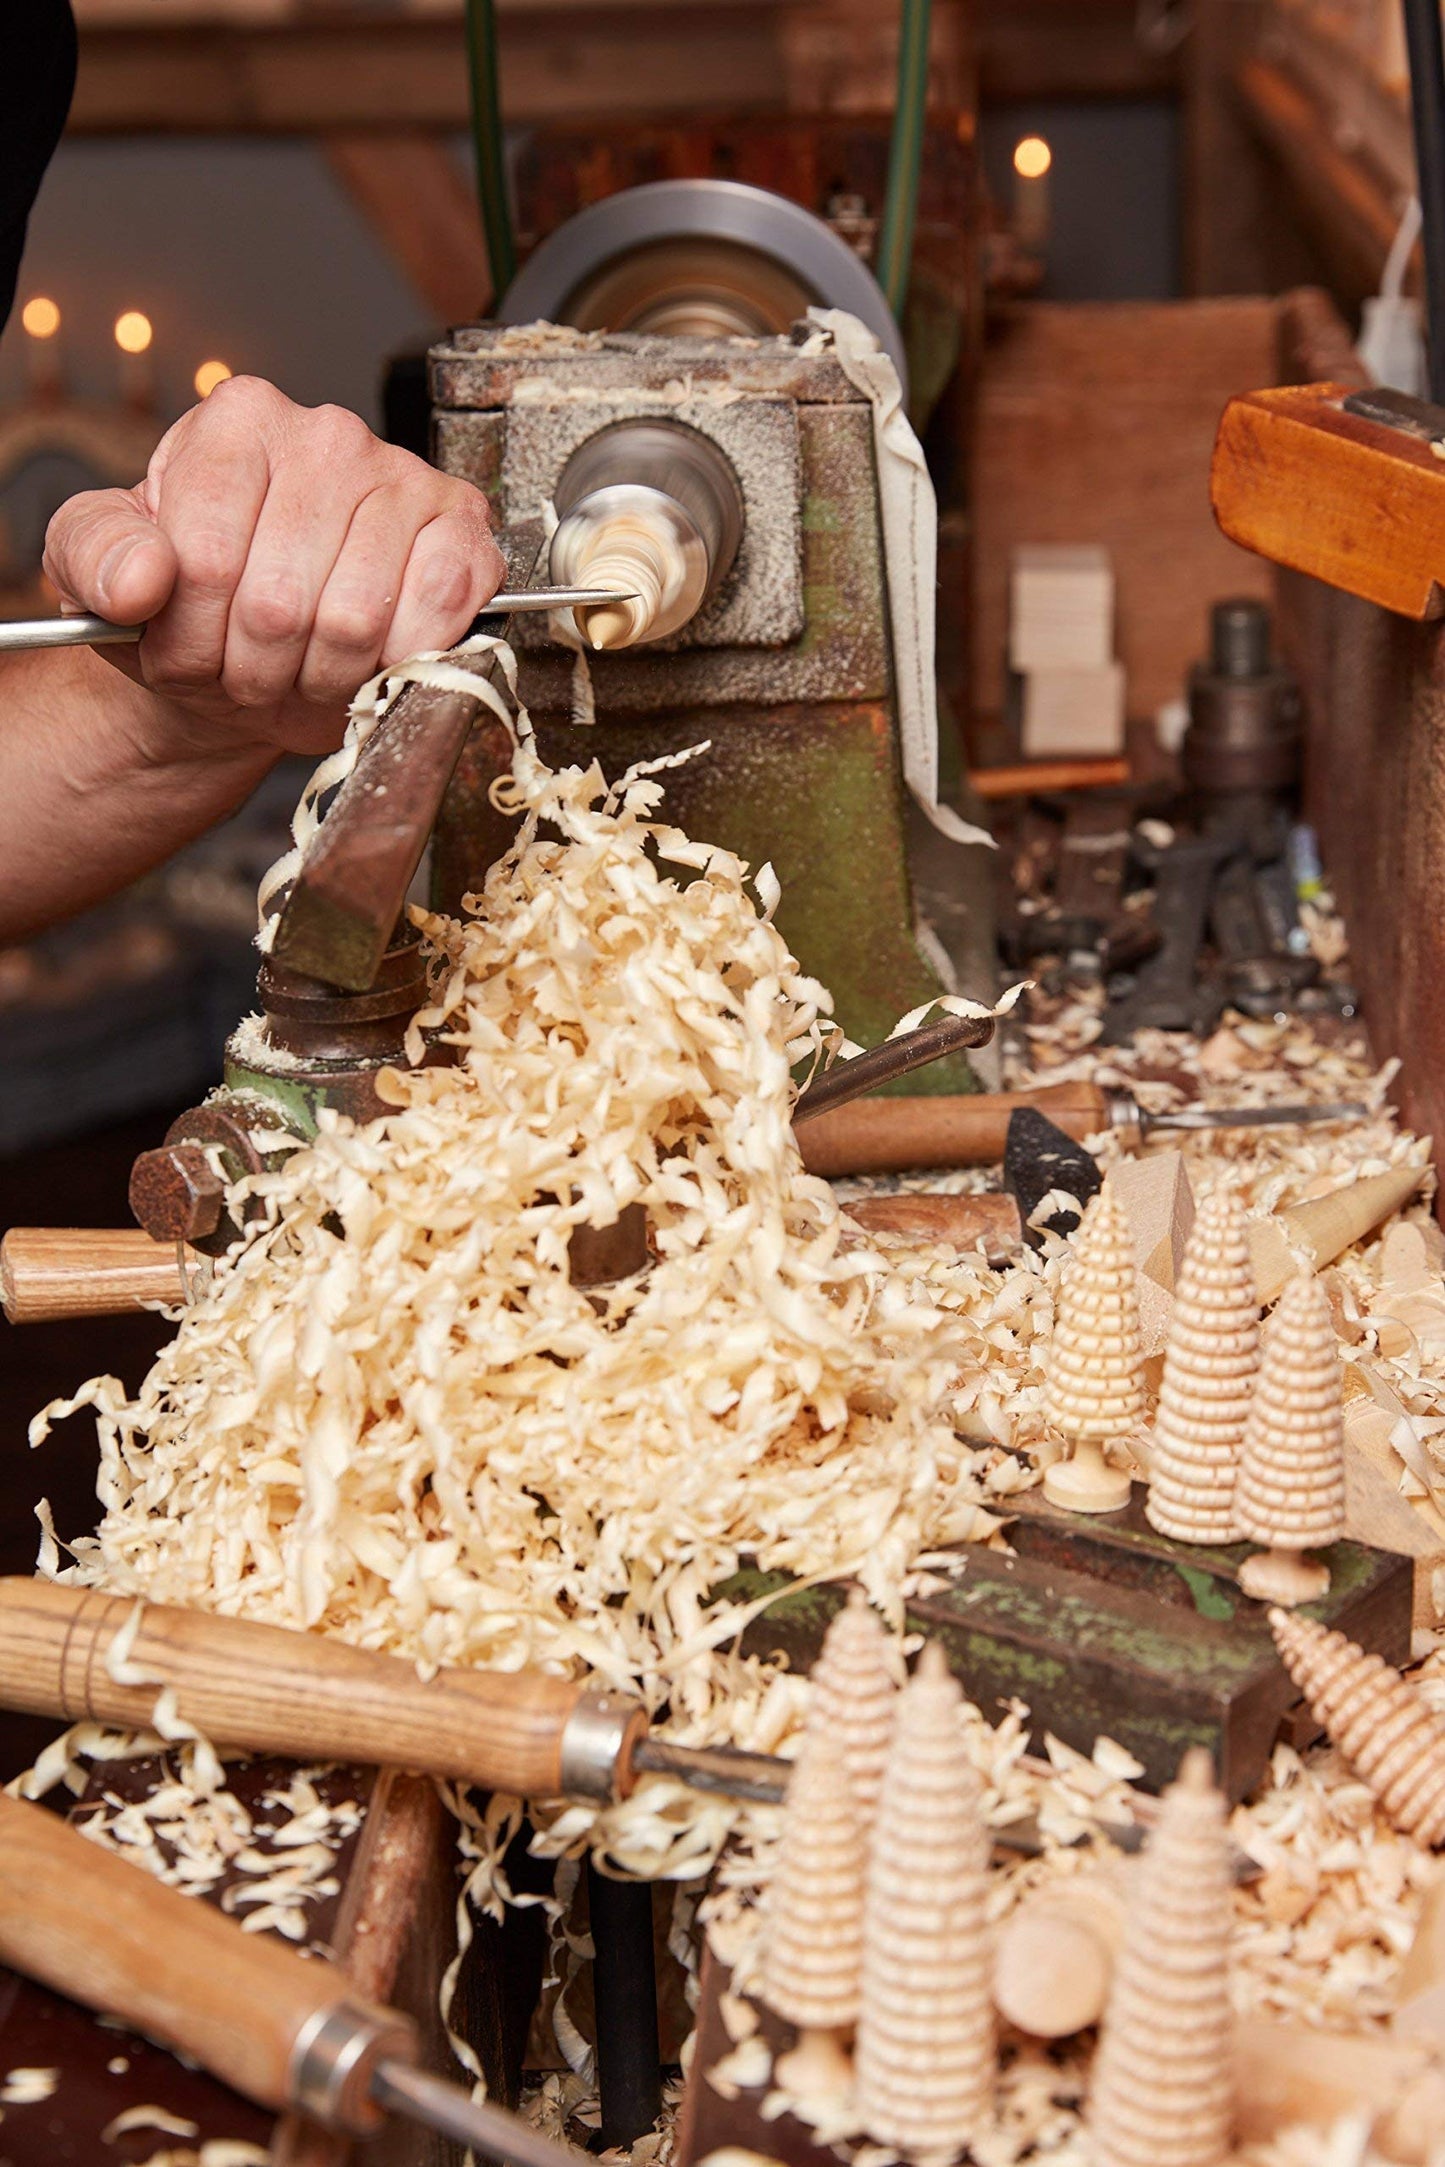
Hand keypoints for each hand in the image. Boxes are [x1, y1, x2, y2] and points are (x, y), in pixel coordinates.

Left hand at [43, 377, 503, 757]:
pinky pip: (442, 607)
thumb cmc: (184, 601)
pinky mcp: (463, 532)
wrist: (250, 650)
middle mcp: (328, 436)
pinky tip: (371, 658)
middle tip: (246, 667)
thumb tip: (139, 579)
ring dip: (320, 676)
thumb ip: (95, 557)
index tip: (186, 648)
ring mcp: (404, 481)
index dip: (192, 636)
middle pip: (280, 601)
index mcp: (238, 423)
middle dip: (255, 667)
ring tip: (299, 666)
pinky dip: (402, 659)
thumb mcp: (99, 569)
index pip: (206, 556)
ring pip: (355, 621)